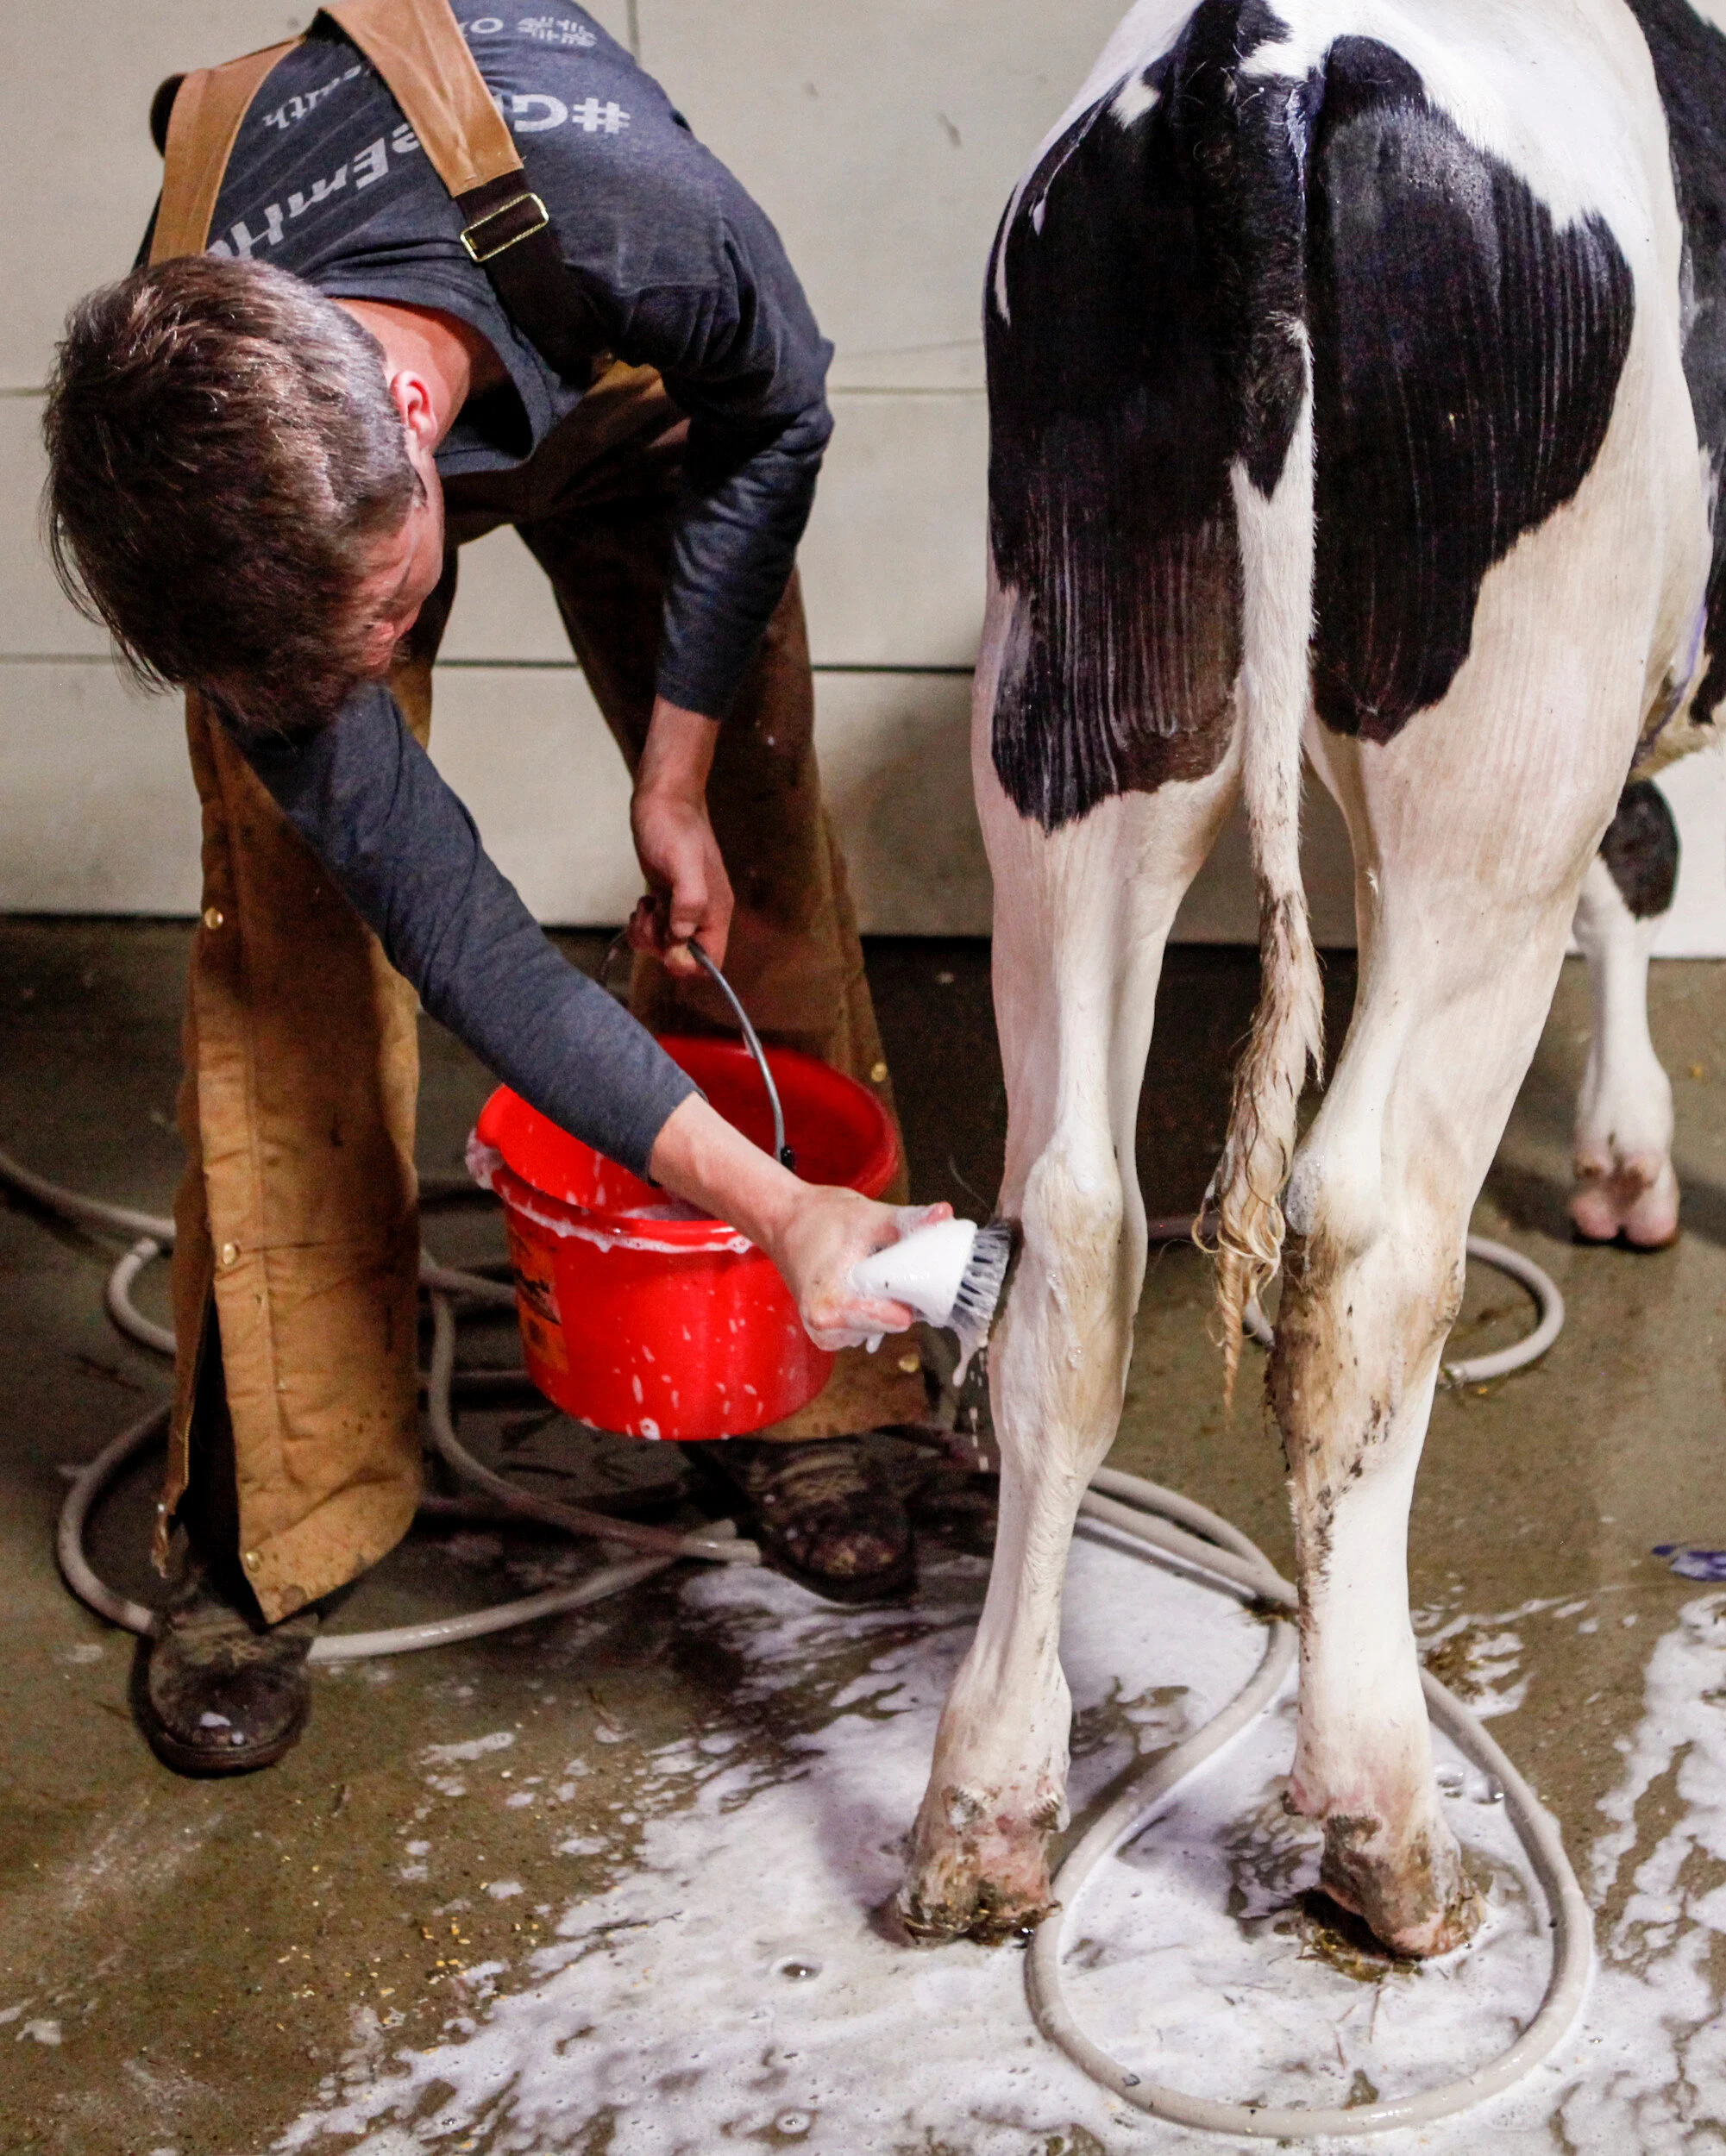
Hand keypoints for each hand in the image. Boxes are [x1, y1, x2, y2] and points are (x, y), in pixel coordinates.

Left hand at [628, 698, 731, 978]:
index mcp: (715, 912)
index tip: (667, 941)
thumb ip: (690, 901)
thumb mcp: (683, 863)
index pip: (711, 964)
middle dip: (661, 945)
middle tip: (653, 915)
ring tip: (647, 905)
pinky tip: (645, 901)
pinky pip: (657, 929)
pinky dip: (644, 922)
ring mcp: (684, 908)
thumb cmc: (674, 827)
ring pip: (667, 945)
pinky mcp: (668, 899)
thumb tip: (683, 936)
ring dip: (649, 933)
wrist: (664, 799)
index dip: (686, 963)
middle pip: (684, 958)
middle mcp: (704, 915)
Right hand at [646, 1094, 949, 1349]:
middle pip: (892, 1323)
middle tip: (888, 1262)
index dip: (912, 1293)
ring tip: (870, 1268)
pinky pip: (868, 1325)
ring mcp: (826, 1335)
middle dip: (900, 1295)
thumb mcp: (870, 1216)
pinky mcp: (829, 1334)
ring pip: (882, 1326)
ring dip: (886, 1301)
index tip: (913, 1269)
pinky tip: (861, 1282)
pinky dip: (873, 1306)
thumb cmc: (820, 1218)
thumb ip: (910, 1222)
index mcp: (833, 1306)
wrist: (785, 1221)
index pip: (897, 1319)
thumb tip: (944, 1215)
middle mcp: (826, 1329)